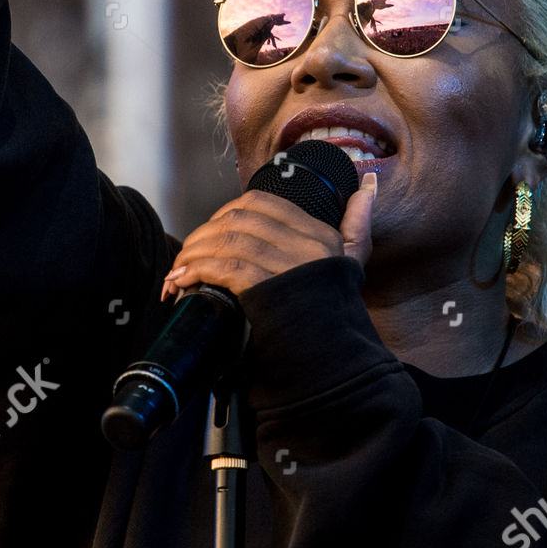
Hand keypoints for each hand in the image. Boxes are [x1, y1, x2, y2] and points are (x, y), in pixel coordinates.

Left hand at [160, 173, 376, 301]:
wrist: (338, 362)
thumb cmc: (335, 314)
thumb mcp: (352, 263)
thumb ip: (358, 223)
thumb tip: (367, 185)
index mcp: (320, 234)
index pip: (261, 202)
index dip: (225, 212)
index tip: (210, 232)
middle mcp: (306, 245)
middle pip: (237, 219)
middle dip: (202, 234)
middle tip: (186, 255)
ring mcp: (289, 267)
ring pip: (227, 241)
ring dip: (193, 254)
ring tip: (178, 271)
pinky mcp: (269, 291)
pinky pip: (225, 268)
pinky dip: (197, 271)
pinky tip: (184, 281)